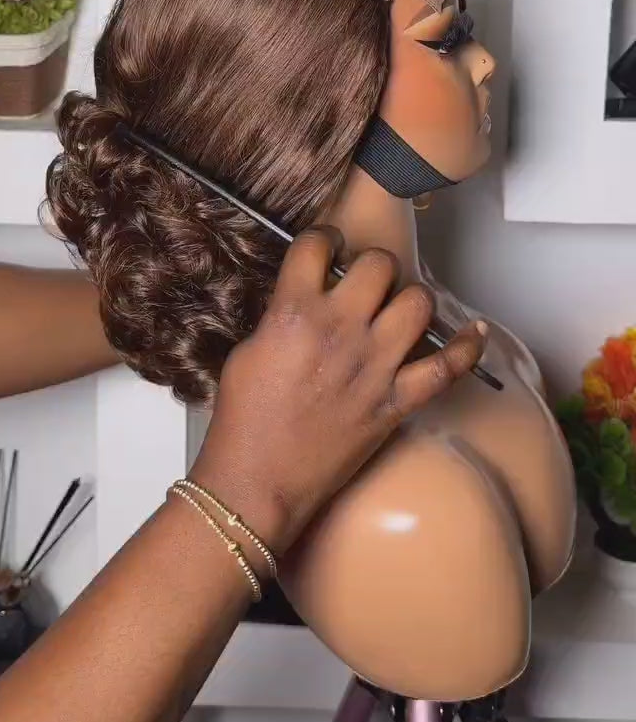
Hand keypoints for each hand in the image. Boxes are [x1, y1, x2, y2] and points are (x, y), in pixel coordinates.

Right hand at [190, 227, 486, 554]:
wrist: (259, 482)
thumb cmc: (244, 422)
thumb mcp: (248, 350)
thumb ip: (282, 315)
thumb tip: (307, 299)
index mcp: (294, 312)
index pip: (317, 245)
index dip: (323, 239)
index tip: (326, 248)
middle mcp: (341, 329)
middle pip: (379, 264)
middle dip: (371, 267)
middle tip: (363, 282)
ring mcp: (375, 365)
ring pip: (418, 302)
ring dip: (408, 299)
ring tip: (396, 309)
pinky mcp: (397, 401)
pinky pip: (448, 367)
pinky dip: (467, 348)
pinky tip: (476, 332)